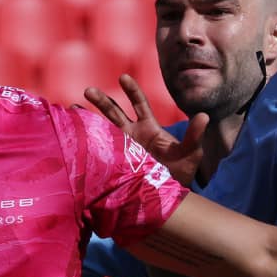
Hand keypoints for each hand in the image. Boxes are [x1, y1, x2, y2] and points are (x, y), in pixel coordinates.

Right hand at [83, 75, 207, 187]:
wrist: (168, 198)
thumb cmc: (181, 174)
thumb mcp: (190, 154)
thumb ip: (194, 136)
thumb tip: (204, 115)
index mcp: (149, 128)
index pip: (139, 103)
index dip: (131, 90)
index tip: (123, 77)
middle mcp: (131, 135)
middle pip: (114, 112)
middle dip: (101, 101)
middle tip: (88, 90)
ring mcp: (120, 149)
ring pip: (101, 129)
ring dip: (87, 118)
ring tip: (72, 110)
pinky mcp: (112, 164)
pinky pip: (97, 151)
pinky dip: (85, 143)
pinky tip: (72, 137)